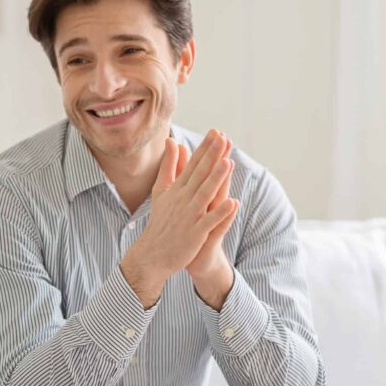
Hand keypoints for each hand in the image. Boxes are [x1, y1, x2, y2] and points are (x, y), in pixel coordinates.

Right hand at [121, 129, 236, 307]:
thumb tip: (173, 142)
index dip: (204, 148)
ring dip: (216, 179)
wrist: (152, 253)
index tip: (215, 132)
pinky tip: (232, 203)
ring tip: (227, 163)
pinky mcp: (194, 233)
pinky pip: (209, 222)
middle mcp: (182, 199)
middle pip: (199, 175)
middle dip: (211, 156)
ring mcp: (189, 216)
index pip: (193, 165)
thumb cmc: (161, 221)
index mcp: (177, 189)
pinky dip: (220, 213)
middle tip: (222, 138)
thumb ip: (169, 166)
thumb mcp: (162, 190)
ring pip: (204, 194)